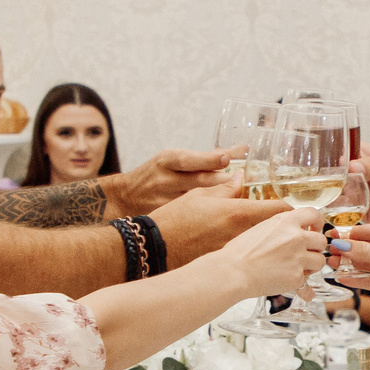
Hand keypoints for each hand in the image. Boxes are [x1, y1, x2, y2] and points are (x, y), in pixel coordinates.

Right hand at [107, 147, 236, 213]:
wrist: (126, 197)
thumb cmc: (157, 174)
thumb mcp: (174, 159)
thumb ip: (205, 158)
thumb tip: (241, 150)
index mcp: (166, 161)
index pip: (190, 159)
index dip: (209, 159)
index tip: (227, 159)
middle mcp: (165, 181)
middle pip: (198, 182)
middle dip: (224, 183)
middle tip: (244, 182)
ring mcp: (165, 202)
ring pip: (199, 202)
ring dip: (221, 202)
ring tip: (241, 201)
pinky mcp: (168, 218)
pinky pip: (193, 217)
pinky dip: (212, 217)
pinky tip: (227, 218)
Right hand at [150, 189, 290, 266]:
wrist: (154, 249)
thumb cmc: (172, 220)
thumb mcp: (199, 195)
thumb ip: (225, 188)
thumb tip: (240, 179)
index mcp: (238, 212)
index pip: (280, 210)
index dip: (292, 210)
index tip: (295, 210)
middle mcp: (242, 235)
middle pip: (279, 234)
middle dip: (288, 231)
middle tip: (291, 229)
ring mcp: (237, 254)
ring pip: (267, 251)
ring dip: (277, 249)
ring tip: (276, 246)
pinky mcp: (228, 269)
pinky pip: (250, 263)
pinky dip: (258, 262)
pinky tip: (256, 260)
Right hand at [215, 207, 329, 297]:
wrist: (233, 271)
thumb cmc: (239, 252)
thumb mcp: (261, 228)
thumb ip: (281, 229)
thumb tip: (291, 232)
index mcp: (286, 221)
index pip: (313, 214)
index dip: (317, 223)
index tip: (315, 229)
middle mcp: (296, 237)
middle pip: (321, 241)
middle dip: (314, 248)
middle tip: (304, 254)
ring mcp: (298, 258)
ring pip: (320, 261)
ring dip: (310, 266)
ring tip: (295, 269)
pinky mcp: (297, 277)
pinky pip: (307, 281)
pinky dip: (301, 285)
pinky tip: (293, 286)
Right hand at [334, 222, 369, 308]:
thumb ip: (366, 251)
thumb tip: (343, 245)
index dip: (353, 234)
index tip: (335, 236)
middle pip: (368, 248)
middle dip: (350, 251)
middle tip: (331, 252)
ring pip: (368, 264)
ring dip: (351, 265)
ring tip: (333, 265)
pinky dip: (358, 279)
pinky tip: (343, 278)